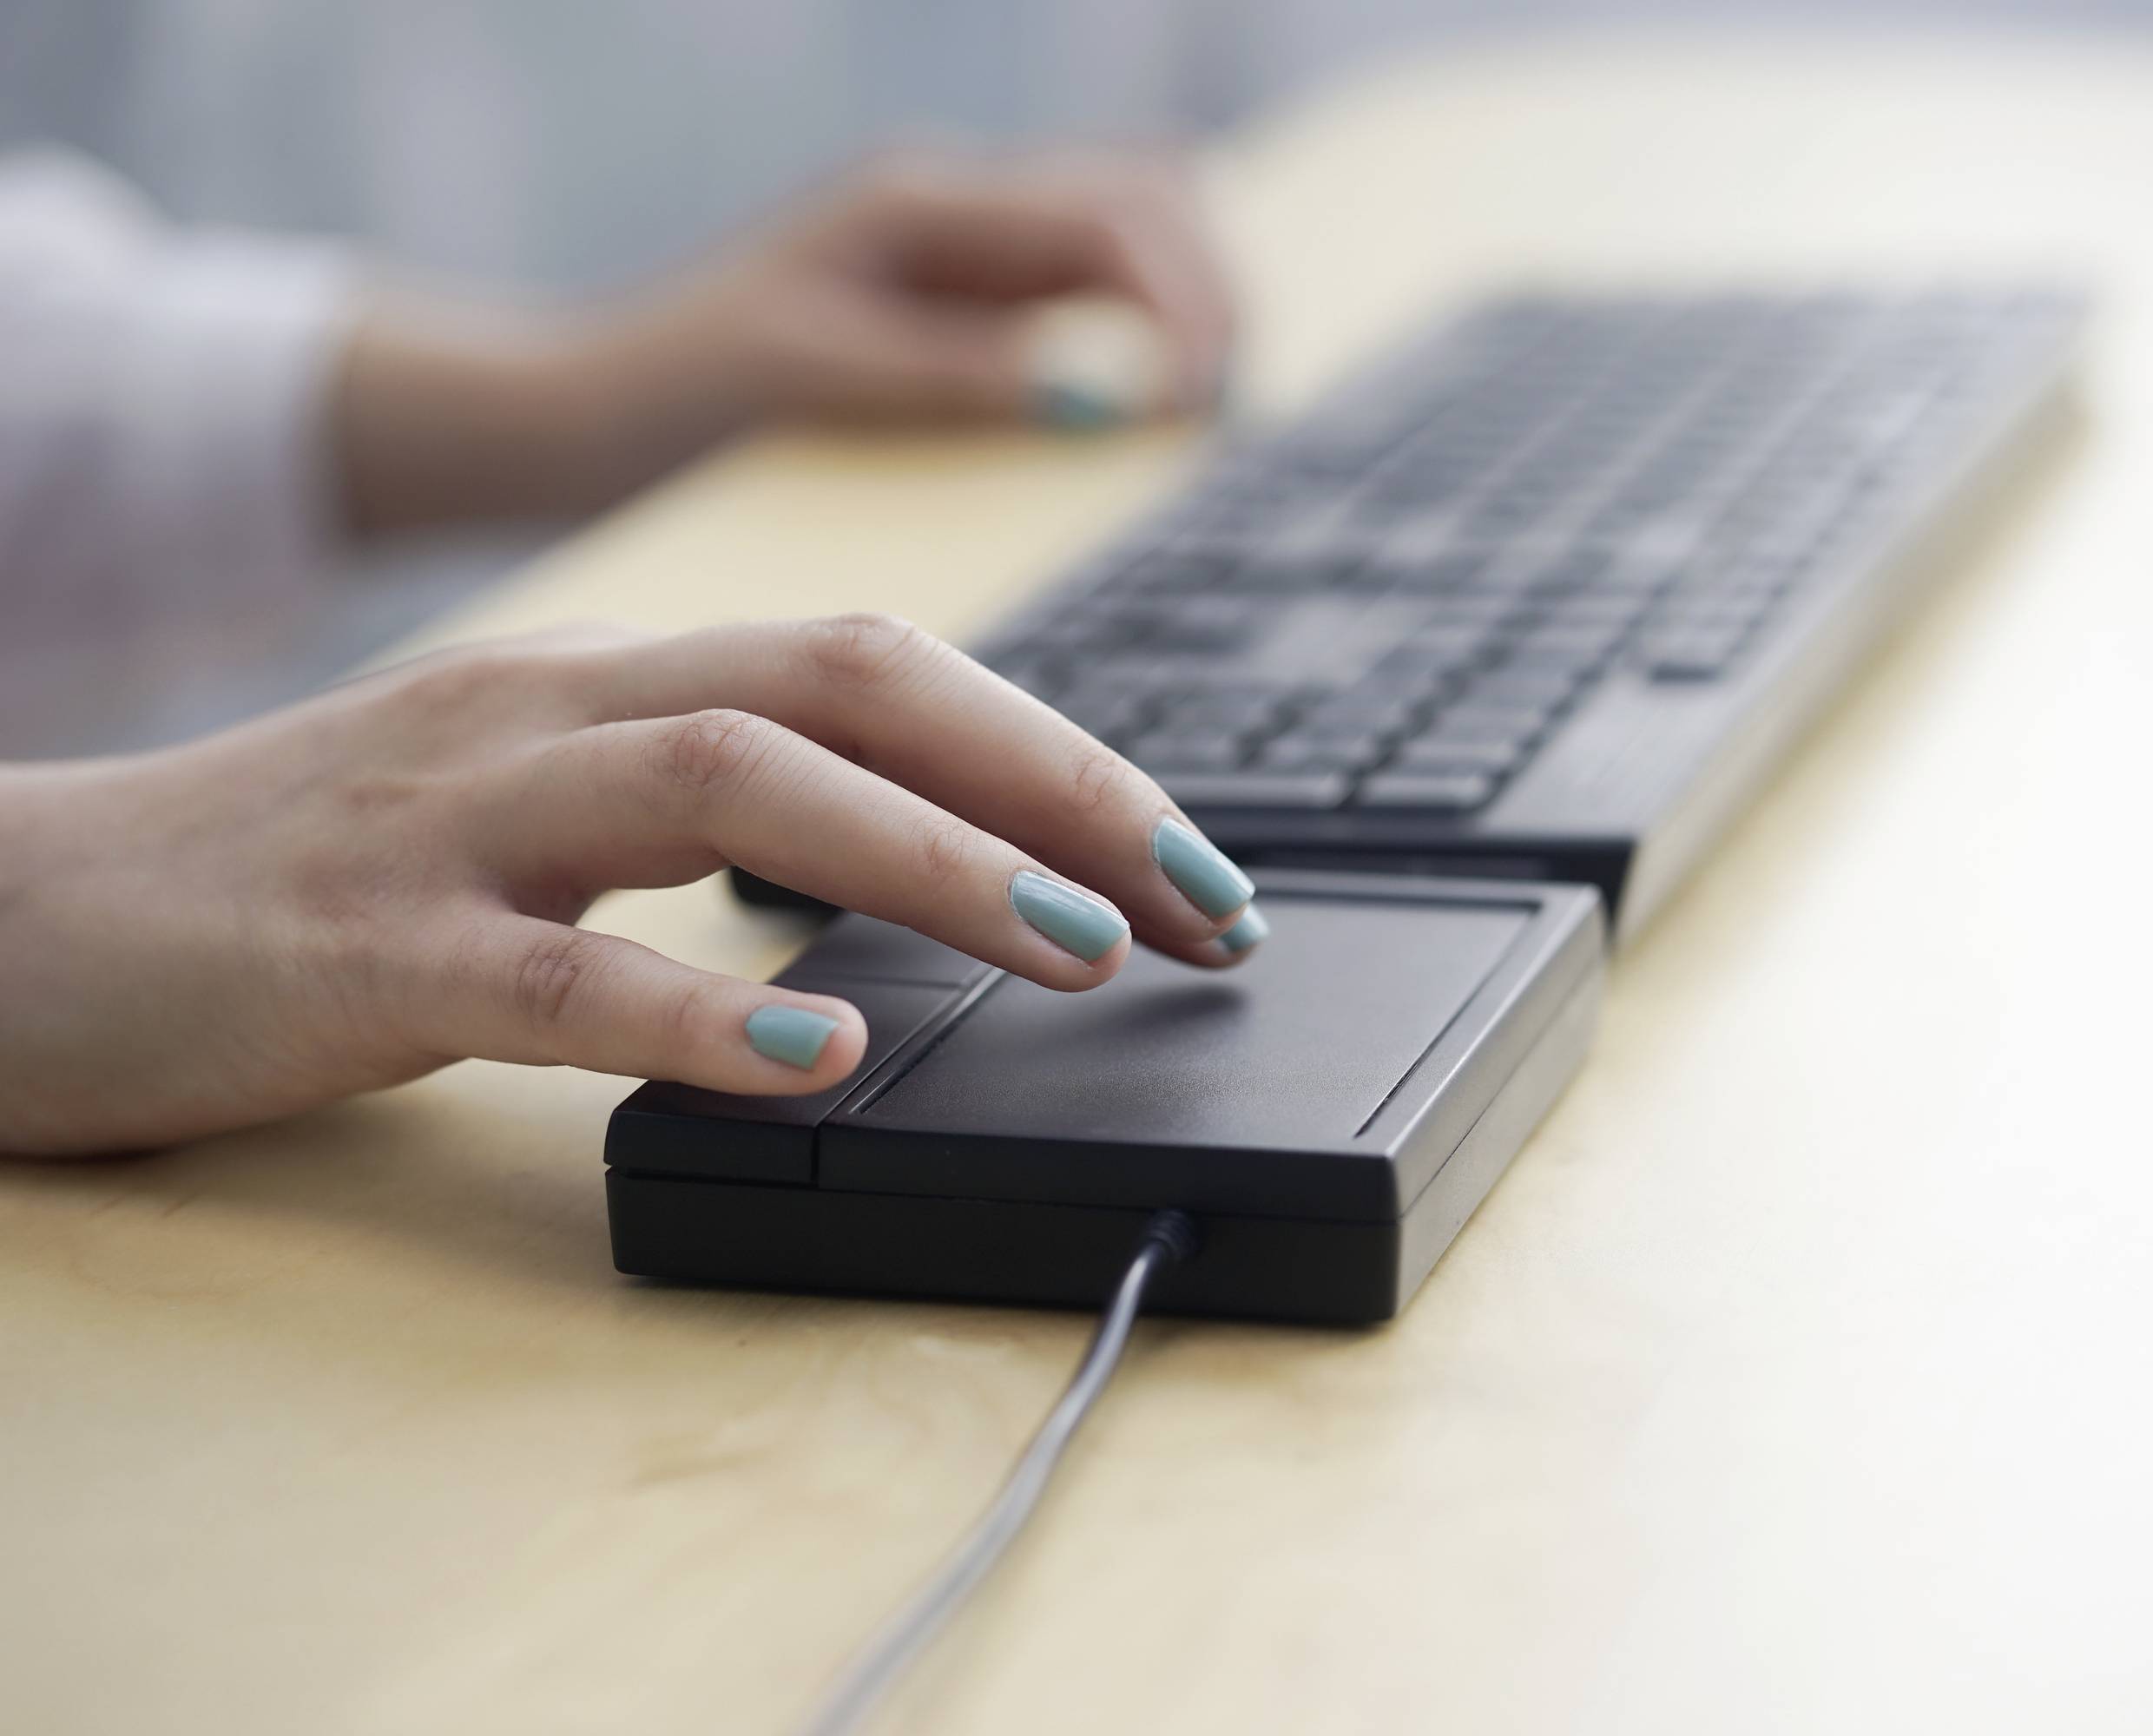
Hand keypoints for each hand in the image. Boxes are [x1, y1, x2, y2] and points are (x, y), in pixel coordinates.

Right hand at [0, 615, 1266, 1156]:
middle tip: (1200, 899)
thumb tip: (930, 866)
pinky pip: (559, 970)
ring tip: (1076, 951)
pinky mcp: (367, 948)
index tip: (1198, 863)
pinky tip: (822, 1049)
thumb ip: (712, 812)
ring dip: (929, 861)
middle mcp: (554, 708)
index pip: (884, 665)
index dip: (1063, 752)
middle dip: (1053, 783)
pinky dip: (704, 1009)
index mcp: (611, 675)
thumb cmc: (318, 871)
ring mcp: (458, 817)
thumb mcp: (543, 804)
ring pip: (727, 782)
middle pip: (846, 680)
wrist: (35, 915)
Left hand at [336, 149, 1238, 532]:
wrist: (593, 414)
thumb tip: (1099, 397)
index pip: (1110, 219)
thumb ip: (956, 379)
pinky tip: (1150, 414)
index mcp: (919, 207)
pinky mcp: (964, 307)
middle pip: (1150, 203)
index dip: (1184, 306)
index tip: (1208, 403)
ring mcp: (964, 252)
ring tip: (1206, 414)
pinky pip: (1090, 297)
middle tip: (1228, 412)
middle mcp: (955, 207)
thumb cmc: (683, 394)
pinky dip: (1141, 335)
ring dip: (1186, 308)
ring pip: (1132, 237)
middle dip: (1212, 296)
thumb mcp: (815, 384)